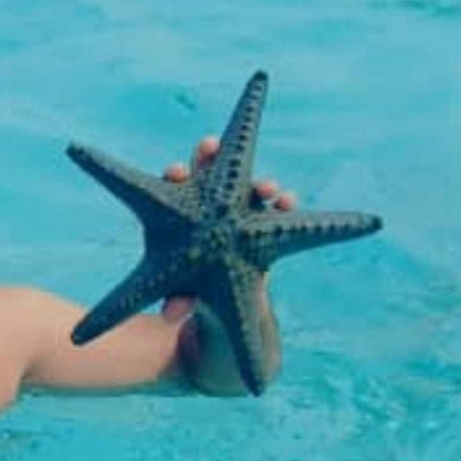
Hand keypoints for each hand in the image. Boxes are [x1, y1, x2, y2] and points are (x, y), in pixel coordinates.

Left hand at [157, 135, 296, 321]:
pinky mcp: (264, 227)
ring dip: (257, 185)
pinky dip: (283, 204)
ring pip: (247, 191)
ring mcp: (239, 214)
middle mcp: (209, 209)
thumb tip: (171, 313)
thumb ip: (178, 300)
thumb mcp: (181, 297)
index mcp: (179, 218)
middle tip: (213, 147)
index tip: (175, 172)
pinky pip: (276, 211)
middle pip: (210, 177)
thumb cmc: (191, 293)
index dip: (175, 177)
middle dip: (212, 160)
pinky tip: (289, 203)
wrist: (221, 302)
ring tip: (266, 188)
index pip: (175, 189)